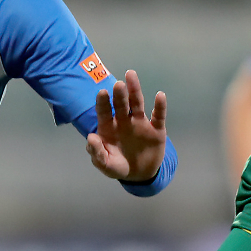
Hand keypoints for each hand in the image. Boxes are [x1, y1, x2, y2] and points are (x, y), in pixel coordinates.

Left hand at [89, 69, 167, 183]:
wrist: (140, 174)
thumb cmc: (118, 166)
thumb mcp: (105, 164)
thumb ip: (97, 152)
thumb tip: (91, 137)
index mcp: (109, 127)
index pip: (104, 111)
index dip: (103, 102)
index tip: (102, 92)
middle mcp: (124, 121)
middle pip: (121, 104)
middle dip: (119, 94)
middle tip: (118, 84)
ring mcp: (140, 123)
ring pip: (137, 103)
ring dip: (135, 90)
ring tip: (131, 76)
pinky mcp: (156, 129)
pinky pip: (158, 116)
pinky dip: (160, 106)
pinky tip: (159, 96)